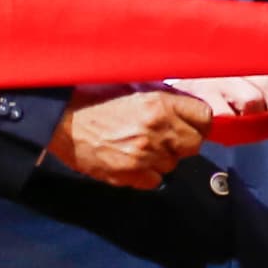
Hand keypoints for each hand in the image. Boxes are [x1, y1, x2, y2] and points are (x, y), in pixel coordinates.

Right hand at [45, 89, 207, 188]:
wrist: (63, 121)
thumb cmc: (95, 99)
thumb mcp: (134, 87)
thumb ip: (163, 97)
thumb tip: (187, 107)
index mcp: (159, 104)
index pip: (204, 117)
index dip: (198, 120)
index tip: (191, 121)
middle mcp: (157, 131)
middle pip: (195, 144)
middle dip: (185, 140)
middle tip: (167, 134)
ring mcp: (144, 156)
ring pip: (174, 164)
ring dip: (164, 157)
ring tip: (143, 145)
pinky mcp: (130, 175)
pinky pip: (155, 181)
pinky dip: (148, 173)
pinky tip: (134, 160)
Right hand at [176, 72, 267, 134]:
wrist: (180, 79)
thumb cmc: (220, 87)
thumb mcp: (250, 87)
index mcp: (257, 61)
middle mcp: (241, 63)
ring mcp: (222, 75)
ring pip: (252, 99)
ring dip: (253, 117)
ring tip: (244, 119)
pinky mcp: (201, 90)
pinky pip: (225, 114)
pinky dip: (229, 124)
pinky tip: (224, 121)